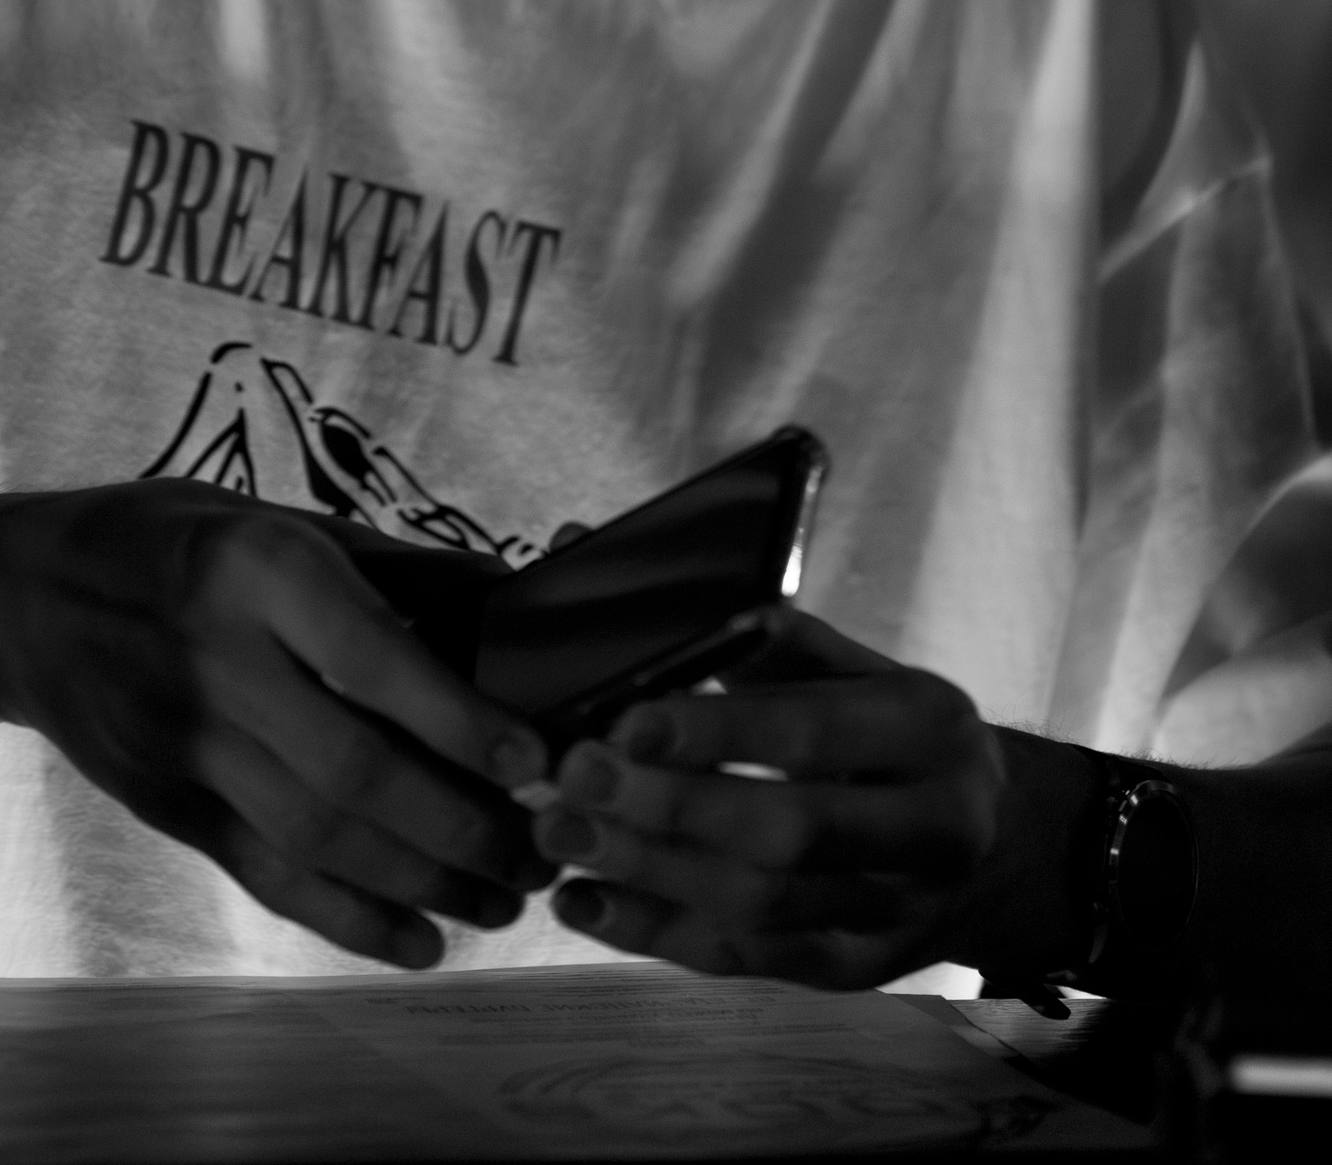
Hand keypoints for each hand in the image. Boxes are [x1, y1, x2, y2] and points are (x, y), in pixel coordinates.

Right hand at [0, 484, 554, 968]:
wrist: (25, 598)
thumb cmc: (182, 542)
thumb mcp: (280, 522)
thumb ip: (399, 570)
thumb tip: (518, 603)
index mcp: (255, 570)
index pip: (373, 659)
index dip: (461, 719)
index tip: (539, 758)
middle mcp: (215, 660)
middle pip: (351, 770)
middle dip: (461, 827)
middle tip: (543, 851)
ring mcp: (181, 744)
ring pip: (316, 838)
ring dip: (424, 884)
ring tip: (505, 901)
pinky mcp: (162, 808)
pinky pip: (266, 876)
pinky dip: (349, 920)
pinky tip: (421, 942)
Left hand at [534, 609, 1003, 987]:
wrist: (997, 845)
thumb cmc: (895, 734)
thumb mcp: (862, 669)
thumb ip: (769, 637)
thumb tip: (646, 585)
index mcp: (927, 728)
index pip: (812, 732)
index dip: (717, 733)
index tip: (623, 721)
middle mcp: (929, 830)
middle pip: (785, 833)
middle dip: (669, 809)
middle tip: (572, 779)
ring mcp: (893, 913)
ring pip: (761, 908)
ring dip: (649, 875)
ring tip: (559, 837)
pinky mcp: (852, 970)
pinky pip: (748, 961)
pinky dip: (657, 934)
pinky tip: (583, 902)